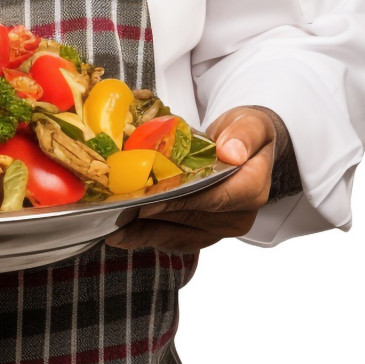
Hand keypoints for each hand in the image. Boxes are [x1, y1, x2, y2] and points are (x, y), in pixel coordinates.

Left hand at [104, 106, 286, 253]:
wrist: (245, 149)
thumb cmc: (246, 135)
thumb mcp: (251, 124)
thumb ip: (244, 135)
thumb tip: (230, 152)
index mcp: (251, 189)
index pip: (212, 199)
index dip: (178, 201)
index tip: (147, 201)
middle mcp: (237, 217)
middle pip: (188, 218)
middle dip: (152, 215)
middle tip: (117, 211)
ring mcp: (219, 229)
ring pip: (178, 235)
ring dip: (145, 232)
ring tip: (113, 227)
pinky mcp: (204, 233)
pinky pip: (175, 239)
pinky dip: (149, 235)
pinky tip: (124, 232)